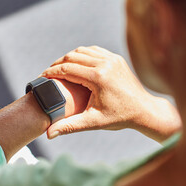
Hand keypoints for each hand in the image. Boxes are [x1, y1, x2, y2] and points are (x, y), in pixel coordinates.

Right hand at [42, 46, 181, 141]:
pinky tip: (77, 63)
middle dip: (58, 64)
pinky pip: (95, 51)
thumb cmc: (120, 117)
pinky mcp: (117, 58)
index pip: (67, 68)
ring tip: (60, 68)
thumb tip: (48, 134)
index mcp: (98, 78)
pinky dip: (83, 55)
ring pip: (83, 51)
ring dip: (69, 58)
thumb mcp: (94, 122)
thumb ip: (70, 126)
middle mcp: (105, 64)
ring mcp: (112, 59)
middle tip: (49, 73)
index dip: (51, 72)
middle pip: (72, 57)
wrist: (143, 110)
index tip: (41, 77)